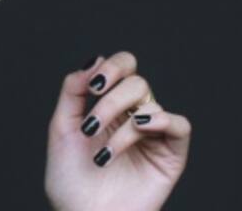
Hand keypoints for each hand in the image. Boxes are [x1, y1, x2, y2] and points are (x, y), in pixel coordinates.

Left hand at [44, 51, 190, 210]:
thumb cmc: (71, 182)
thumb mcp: (62, 129)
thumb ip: (73, 90)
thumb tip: (94, 59)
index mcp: (109, 108)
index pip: (123, 68)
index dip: (112, 67)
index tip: (94, 86)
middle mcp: (133, 117)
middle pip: (136, 82)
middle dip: (111, 100)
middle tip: (91, 127)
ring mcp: (153, 135)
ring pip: (151, 102)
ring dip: (124, 125)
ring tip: (105, 154)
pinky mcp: (171, 155)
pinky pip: (179, 124)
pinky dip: (162, 120)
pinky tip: (140, 129)